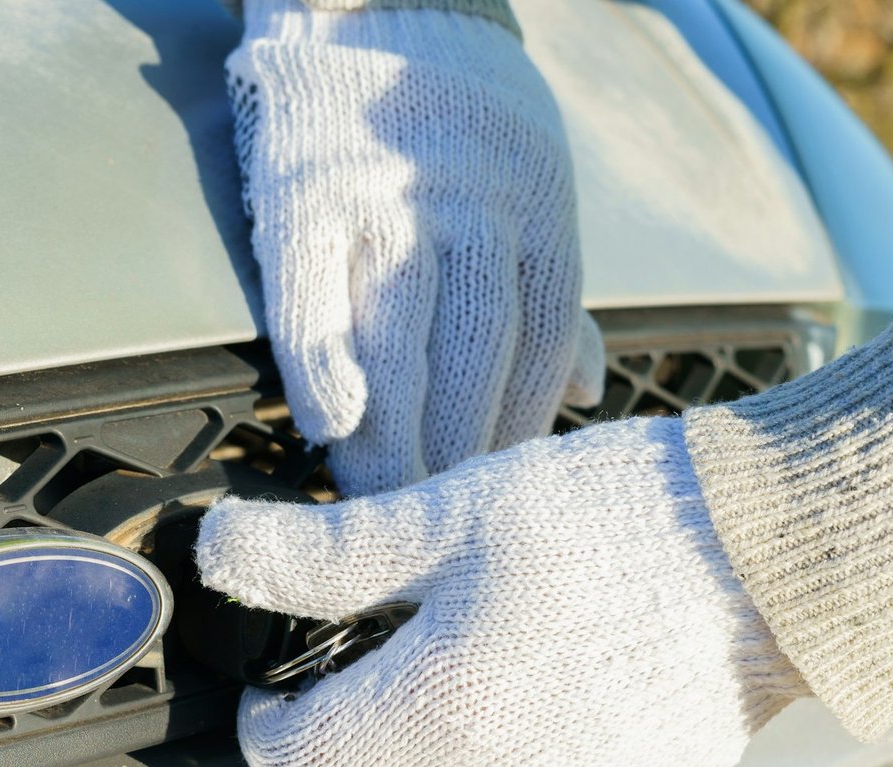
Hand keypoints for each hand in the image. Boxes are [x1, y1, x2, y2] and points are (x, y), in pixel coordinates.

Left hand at [194, 417, 806, 766]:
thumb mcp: (444, 516)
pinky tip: (480, 716)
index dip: (262, 723)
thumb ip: (319, 554)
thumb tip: (223, 552)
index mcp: (432, 721)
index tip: (275, 679)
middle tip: (344, 664)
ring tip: (415, 682)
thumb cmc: (612, 525)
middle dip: (318, 742)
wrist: (762, 558)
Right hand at [229, 1, 603, 495]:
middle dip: (457, 451)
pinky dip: (323, 361)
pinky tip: (331, 426)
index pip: (539, 343)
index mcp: (535, 208)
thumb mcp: (535, 181)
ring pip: (400, 337)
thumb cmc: (461, 112)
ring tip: (383, 506)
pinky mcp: (306, 193)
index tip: (499, 495)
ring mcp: (386, 200)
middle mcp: (471, 207)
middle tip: (437, 528)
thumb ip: (553, 289)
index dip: (520, 427)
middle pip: (475, 355)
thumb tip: (586, 390)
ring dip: (395, 433)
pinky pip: (313, 292)